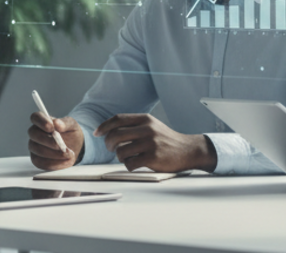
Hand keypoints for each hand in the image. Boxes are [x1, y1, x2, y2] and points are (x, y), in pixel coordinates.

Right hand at [27, 113, 83, 170]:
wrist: (75, 146)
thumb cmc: (70, 132)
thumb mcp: (72, 125)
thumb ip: (65, 123)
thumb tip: (57, 123)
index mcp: (42, 121)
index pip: (35, 117)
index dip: (41, 122)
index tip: (51, 127)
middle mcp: (35, 133)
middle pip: (34, 135)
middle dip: (48, 141)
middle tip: (61, 146)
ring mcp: (34, 147)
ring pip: (38, 150)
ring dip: (54, 154)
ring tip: (69, 154)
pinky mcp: (37, 160)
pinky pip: (41, 163)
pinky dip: (55, 163)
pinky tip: (66, 161)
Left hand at [94, 114, 215, 172]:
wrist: (188, 150)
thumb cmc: (166, 140)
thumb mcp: (152, 126)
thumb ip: (134, 126)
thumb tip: (108, 131)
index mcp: (145, 119)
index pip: (117, 119)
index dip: (104, 126)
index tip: (97, 134)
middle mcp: (147, 129)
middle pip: (115, 135)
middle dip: (109, 144)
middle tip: (112, 149)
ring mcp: (150, 143)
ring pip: (121, 151)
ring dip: (120, 157)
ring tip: (127, 157)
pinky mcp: (153, 158)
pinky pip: (130, 163)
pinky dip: (129, 166)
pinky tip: (135, 164)